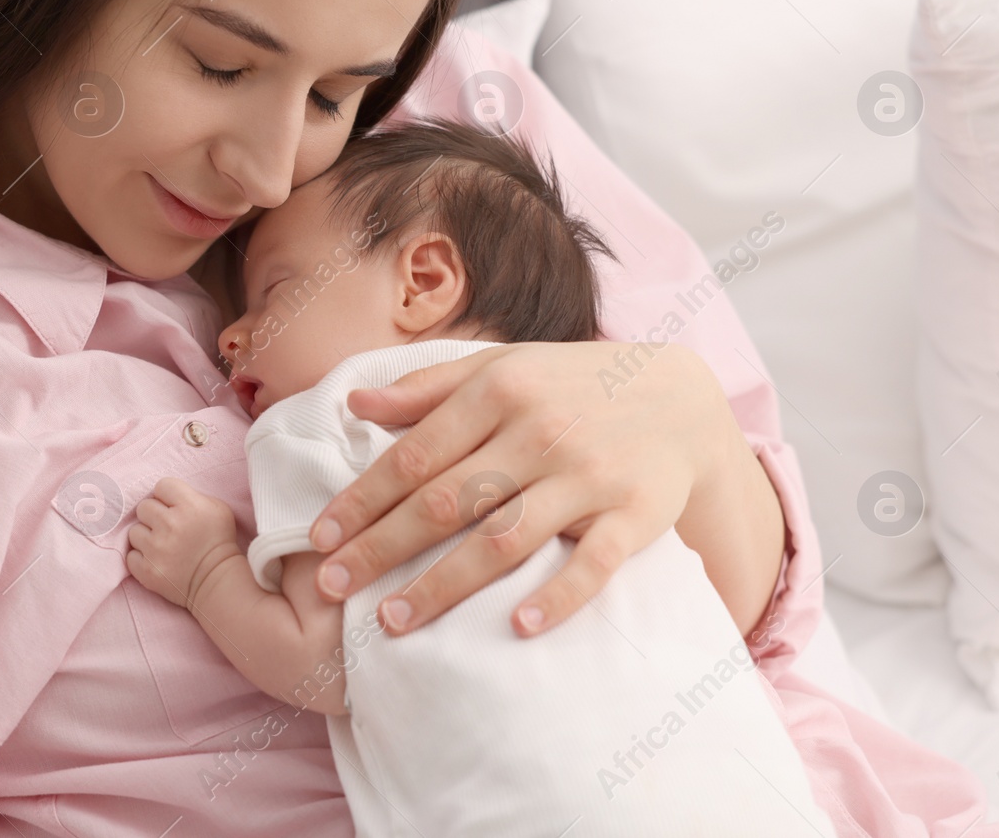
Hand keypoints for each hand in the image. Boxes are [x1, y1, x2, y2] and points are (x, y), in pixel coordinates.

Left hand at [126, 477, 241, 610]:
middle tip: (167, 527)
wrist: (218, 580)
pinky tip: (156, 559)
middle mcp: (171, 524)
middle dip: (154, 516)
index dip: (167, 496)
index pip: (162, 485)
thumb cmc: (219, 541)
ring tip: (162, 545)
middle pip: (144, 506)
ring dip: (146, 537)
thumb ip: (191, 495)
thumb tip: (166, 496)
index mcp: (190, 505)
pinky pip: (130, 555)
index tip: (174, 507)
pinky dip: (141, 558)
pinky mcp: (147, 570)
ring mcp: (157, 549)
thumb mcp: (217, 508)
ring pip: (134, 531)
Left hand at [306, 342, 783, 638]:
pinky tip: (516, 629)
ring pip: (505, 539)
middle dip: (382, 547)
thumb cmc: (569, 385)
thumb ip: (426, 388)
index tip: (318, 538)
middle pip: (446, 501)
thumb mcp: (501, 368)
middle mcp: (539, 432)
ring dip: (444, 584)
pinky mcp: (636, 514)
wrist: (680, 397)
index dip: (362, 499)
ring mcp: (589, 475)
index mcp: (499, 391)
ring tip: (392, 621)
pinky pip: (593, 565)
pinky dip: (557, 599)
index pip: (414, 455)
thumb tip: (354, 404)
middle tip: (331, 589)